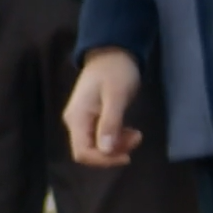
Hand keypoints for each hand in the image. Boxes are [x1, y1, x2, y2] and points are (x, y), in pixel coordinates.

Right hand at [65, 47, 144, 166]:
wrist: (112, 52)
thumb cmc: (115, 71)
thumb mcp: (116, 96)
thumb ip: (110, 123)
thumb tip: (107, 150)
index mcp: (77, 119)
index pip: (83, 152)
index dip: (103, 160)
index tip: (127, 156)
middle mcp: (75, 123)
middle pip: (89, 151)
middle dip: (113, 152)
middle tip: (137, 138)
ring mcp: (81, 121)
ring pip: (96, 146)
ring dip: (117, 145)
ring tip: (136, 133)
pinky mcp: (90, 118)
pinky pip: (100, 137)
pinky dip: (116, 138)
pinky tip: (128, 130)